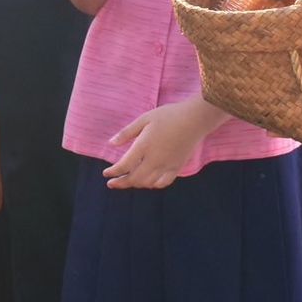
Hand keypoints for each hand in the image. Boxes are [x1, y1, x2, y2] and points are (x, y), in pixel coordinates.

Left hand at [103, 98, 227, 188]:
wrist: (195, 119)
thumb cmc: (168, 115)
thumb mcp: (144, 119)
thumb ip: (127, 132)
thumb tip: (111, 143)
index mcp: (144, 146)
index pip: (124, 165)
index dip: (113, 172)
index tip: (106, 173)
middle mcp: (154, 159)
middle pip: (134, 178)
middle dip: (121, 183)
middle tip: (112, 183)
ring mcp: (167, 165)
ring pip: (148, 183)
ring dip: (135, 184)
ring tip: (128, 181)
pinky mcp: (177, 167)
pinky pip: (163, 182)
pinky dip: (153, 185)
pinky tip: (148, 182)